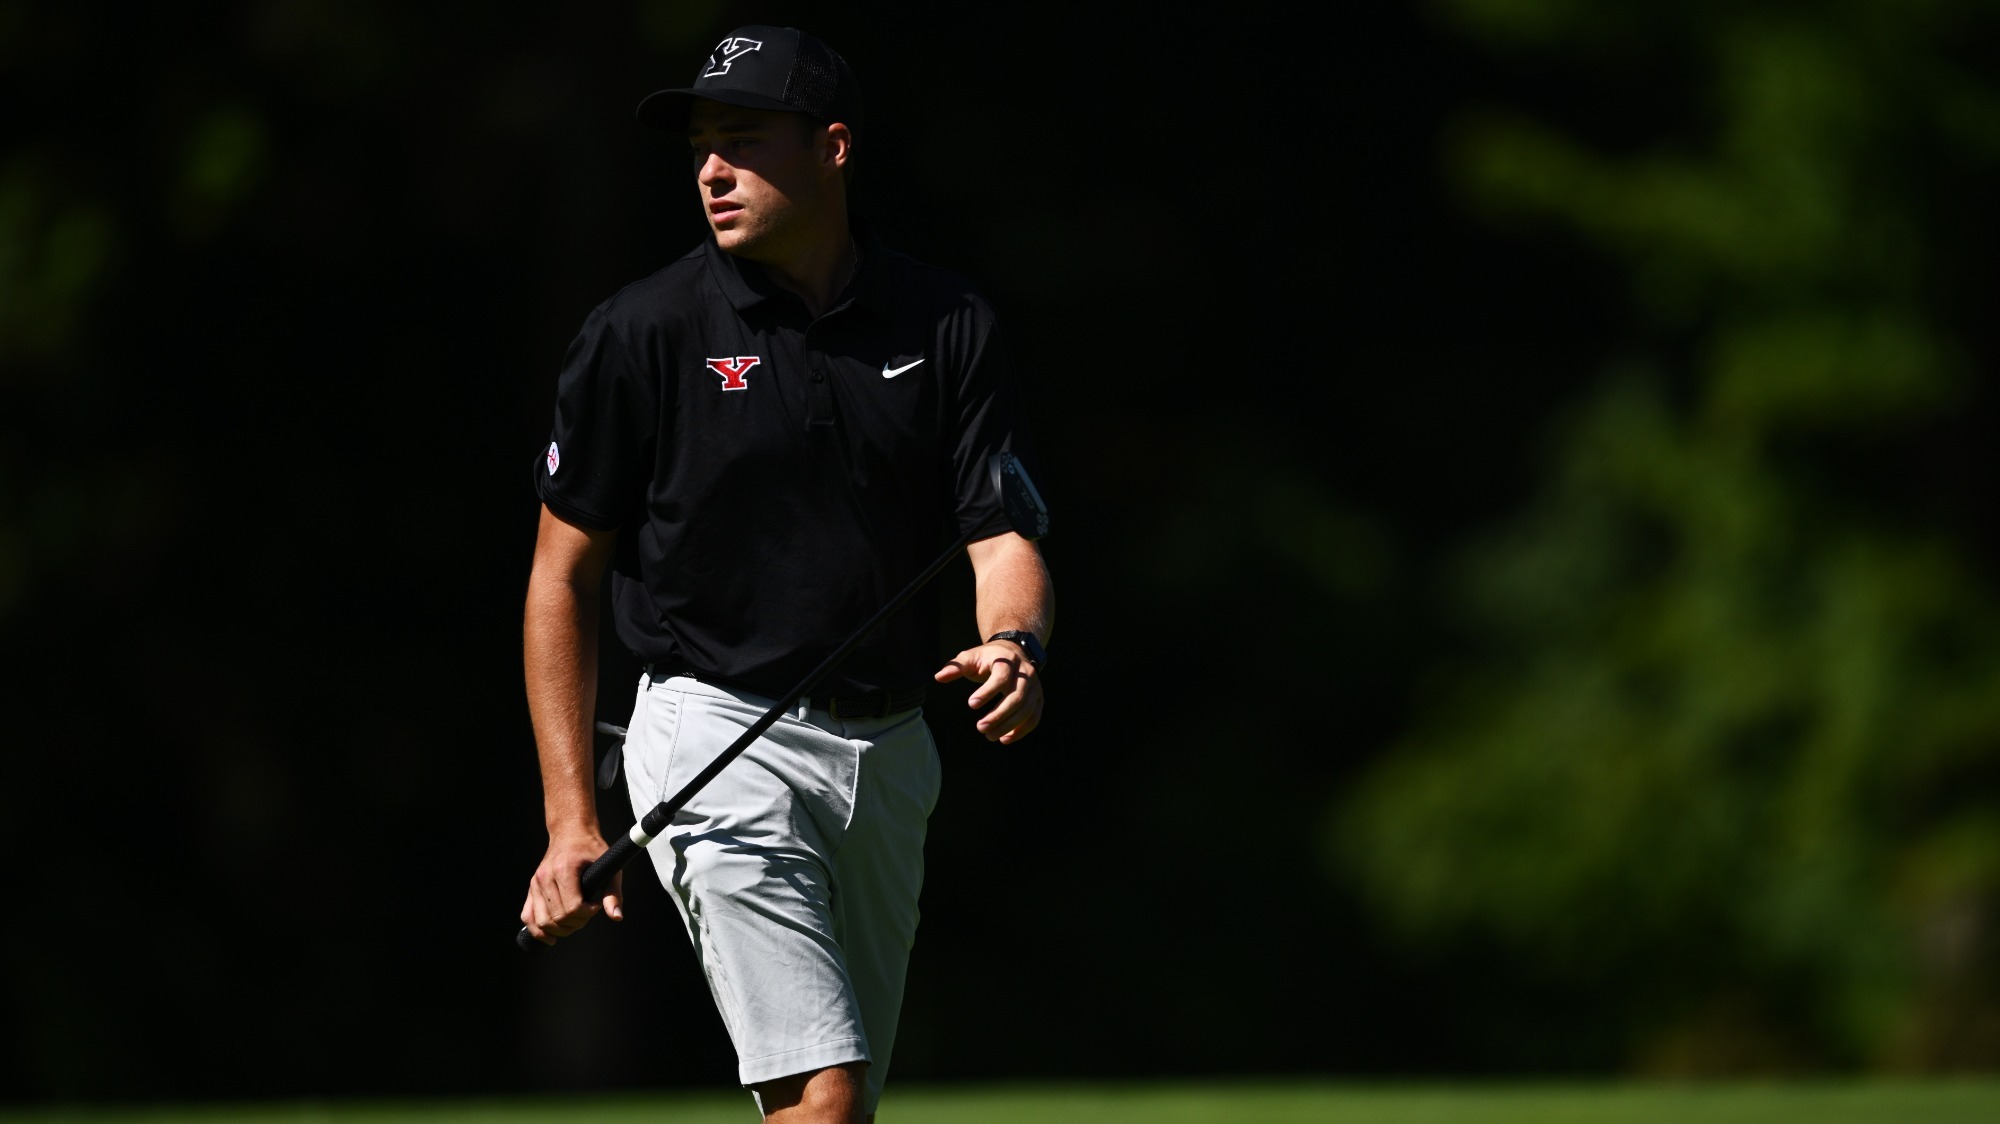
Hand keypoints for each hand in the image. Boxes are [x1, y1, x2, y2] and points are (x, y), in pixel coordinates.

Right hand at [519, 829, 623, 944]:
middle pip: (558, 918)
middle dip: (577, 922)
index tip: (595, 905)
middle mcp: (545, 877)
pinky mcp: (531, 888)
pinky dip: (538, 931)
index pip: (572, 908)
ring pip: (542, 922)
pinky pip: (527, 917)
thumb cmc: (592, 849)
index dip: (587, 913)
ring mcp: (535, 883)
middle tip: (588, 912)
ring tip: (575, 920)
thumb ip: (613, 893)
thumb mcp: (609, 868)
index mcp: (564, 869)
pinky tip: (552, 937)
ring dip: (561, 930)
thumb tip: (616, 917)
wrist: (571, 833)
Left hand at [935, 639, 1043, 743]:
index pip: (1001, 678)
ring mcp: (1035, 687)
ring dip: (1009, 726)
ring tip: (989, 736)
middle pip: (1017, 697)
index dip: (987, 692)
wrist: (1013, 651)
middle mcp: (1026, 673)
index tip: (971, 705)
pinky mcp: (1038, 698)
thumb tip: (938, 677)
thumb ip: (955, 667)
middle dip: (999, 715)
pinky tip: (1005, 739)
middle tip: (980, 728)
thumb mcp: (970, 657)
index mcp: (1007, 661)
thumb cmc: (988, 657)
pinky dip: (1021, 730)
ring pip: (1027, 709)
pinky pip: (1034, 717)